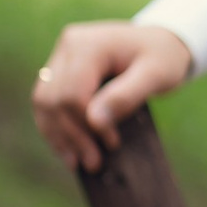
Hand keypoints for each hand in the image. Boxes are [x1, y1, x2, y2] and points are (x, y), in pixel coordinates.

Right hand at [31, 19, 194, 171]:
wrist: (160, 43)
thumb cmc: (163, 58)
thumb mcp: (157, 75)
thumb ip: (126, 96)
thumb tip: (94, 121)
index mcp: (88, 44)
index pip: (73, 94)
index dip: (87, 125)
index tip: (112, 144)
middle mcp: (68, 46)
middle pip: (53, 99)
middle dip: (71, 135)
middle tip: (93, 163)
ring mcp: (60, 56)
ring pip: (43, 102)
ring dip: (57, 134)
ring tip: (76, 162)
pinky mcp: (60, 69)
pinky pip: (47, 101)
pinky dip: (55, 126)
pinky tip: (68, 149)